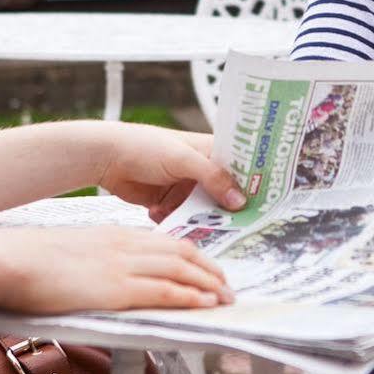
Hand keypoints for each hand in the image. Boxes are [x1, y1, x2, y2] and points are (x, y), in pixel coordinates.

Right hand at [0, 226, 233, 312]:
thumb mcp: (69, 255)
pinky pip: (164, 290)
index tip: (205, 268)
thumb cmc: (28, 262)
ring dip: (208, 284)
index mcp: (113, 235)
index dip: (190, 255)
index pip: (163, 241)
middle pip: (181, 252)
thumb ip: (91, 264)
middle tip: (226, 285)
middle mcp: (124, 245)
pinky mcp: (115, 288)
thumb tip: (97, 280)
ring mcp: (122, 266)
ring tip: (226, 298)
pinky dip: (190, 296)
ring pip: (180, 270)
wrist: (7, 261)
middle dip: (208, 269)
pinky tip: (205, 303)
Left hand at [90, 124, 246, 222]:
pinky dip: (177, 222)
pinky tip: (163, 215)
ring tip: (196, 226)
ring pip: (203, 211)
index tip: (267, 205)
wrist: (106, 158)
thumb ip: (212, 178)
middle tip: (236, 227)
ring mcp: (186, 188)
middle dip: (227, 211)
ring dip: (198, 219)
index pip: (242, 168)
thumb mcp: (183, 159)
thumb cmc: (145, 146)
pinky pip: (182, 219)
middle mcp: (202, 170)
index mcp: (211, 151)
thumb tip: (240, 200)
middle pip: (225, 195)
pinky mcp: (169, 203)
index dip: (255, 185)